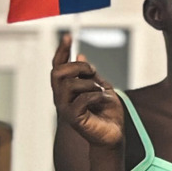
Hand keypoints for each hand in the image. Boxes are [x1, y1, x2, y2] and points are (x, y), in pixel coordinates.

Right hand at [51, 33, 125, 148]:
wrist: (114, 134)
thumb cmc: (107, 112)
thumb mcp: (100, 87)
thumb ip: (90, 74)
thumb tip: (80, 54)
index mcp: (67, 88)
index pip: (58, 66)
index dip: (61, 51)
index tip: (68, 36)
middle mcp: (61, 97)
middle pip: (58, 72)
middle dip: (77, 66)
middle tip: (93, 72)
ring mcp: (65, 108)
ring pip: (70, 84)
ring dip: (90, 83)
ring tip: (101, 91)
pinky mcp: (73, 118)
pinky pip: (81, 99)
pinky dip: (96, 95)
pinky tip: (103, 100)